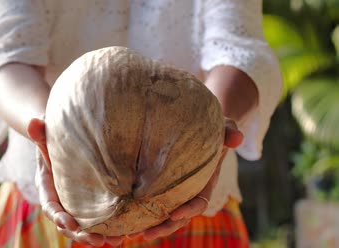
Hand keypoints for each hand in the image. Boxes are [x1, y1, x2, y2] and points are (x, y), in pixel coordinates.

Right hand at [28, 118, 123, 246]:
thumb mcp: (47, 138)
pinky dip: (110, 229)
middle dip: (82, 234)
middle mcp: (61, 202)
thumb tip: (33, 122)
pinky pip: (98, 221)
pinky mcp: (89, 205)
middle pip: (68, 224)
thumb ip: (40, 134)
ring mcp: (75, 206)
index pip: (51, 208)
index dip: (59, 217)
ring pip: (85, 227)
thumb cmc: (54, 140)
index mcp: (48, 190)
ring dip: (99, 237)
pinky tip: (127, 233)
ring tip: (118, 241)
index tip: (69, 224)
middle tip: (98, 241)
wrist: (62, 143)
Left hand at [132, 118, 243, 240]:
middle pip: (179, 217)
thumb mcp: (224, 128)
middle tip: (146, 234)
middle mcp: (191, 192)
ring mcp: (177, 193)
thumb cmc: (214, 129)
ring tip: (131, 235)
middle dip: (164, 227)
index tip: (173, 214)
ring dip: (150, 227)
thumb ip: (230, 132)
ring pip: (165, 217)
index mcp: (205, 183)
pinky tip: (126, 223)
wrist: (201, 129)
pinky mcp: (163, 188)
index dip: (188, 210)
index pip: (199, 203)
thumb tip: (236, 138)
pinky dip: (141, 215)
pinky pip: (154, 206)